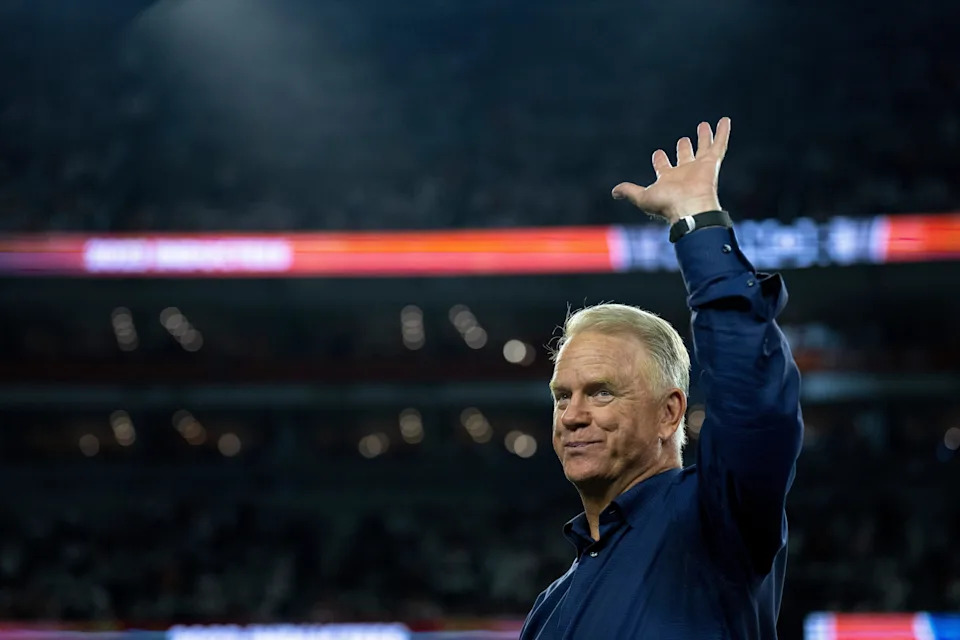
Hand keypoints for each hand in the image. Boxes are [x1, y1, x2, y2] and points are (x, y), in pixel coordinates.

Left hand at [611, 118, 730, 224]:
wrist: (690, 208)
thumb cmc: (667, 204)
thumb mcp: (642, 197)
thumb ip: (629, 191)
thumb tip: (614, 192)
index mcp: (669, 180)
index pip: (663, 167)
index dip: (660, 160)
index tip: (658, 153)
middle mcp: (685, 173)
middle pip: (685, 157)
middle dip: (684, 149)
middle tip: (683, 140)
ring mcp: (699, 168)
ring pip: (703, 148)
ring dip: (704, 137)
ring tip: (704, 125)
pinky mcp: (712, 163)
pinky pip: (719, 144)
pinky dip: (723, 132)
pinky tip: (725, 120)